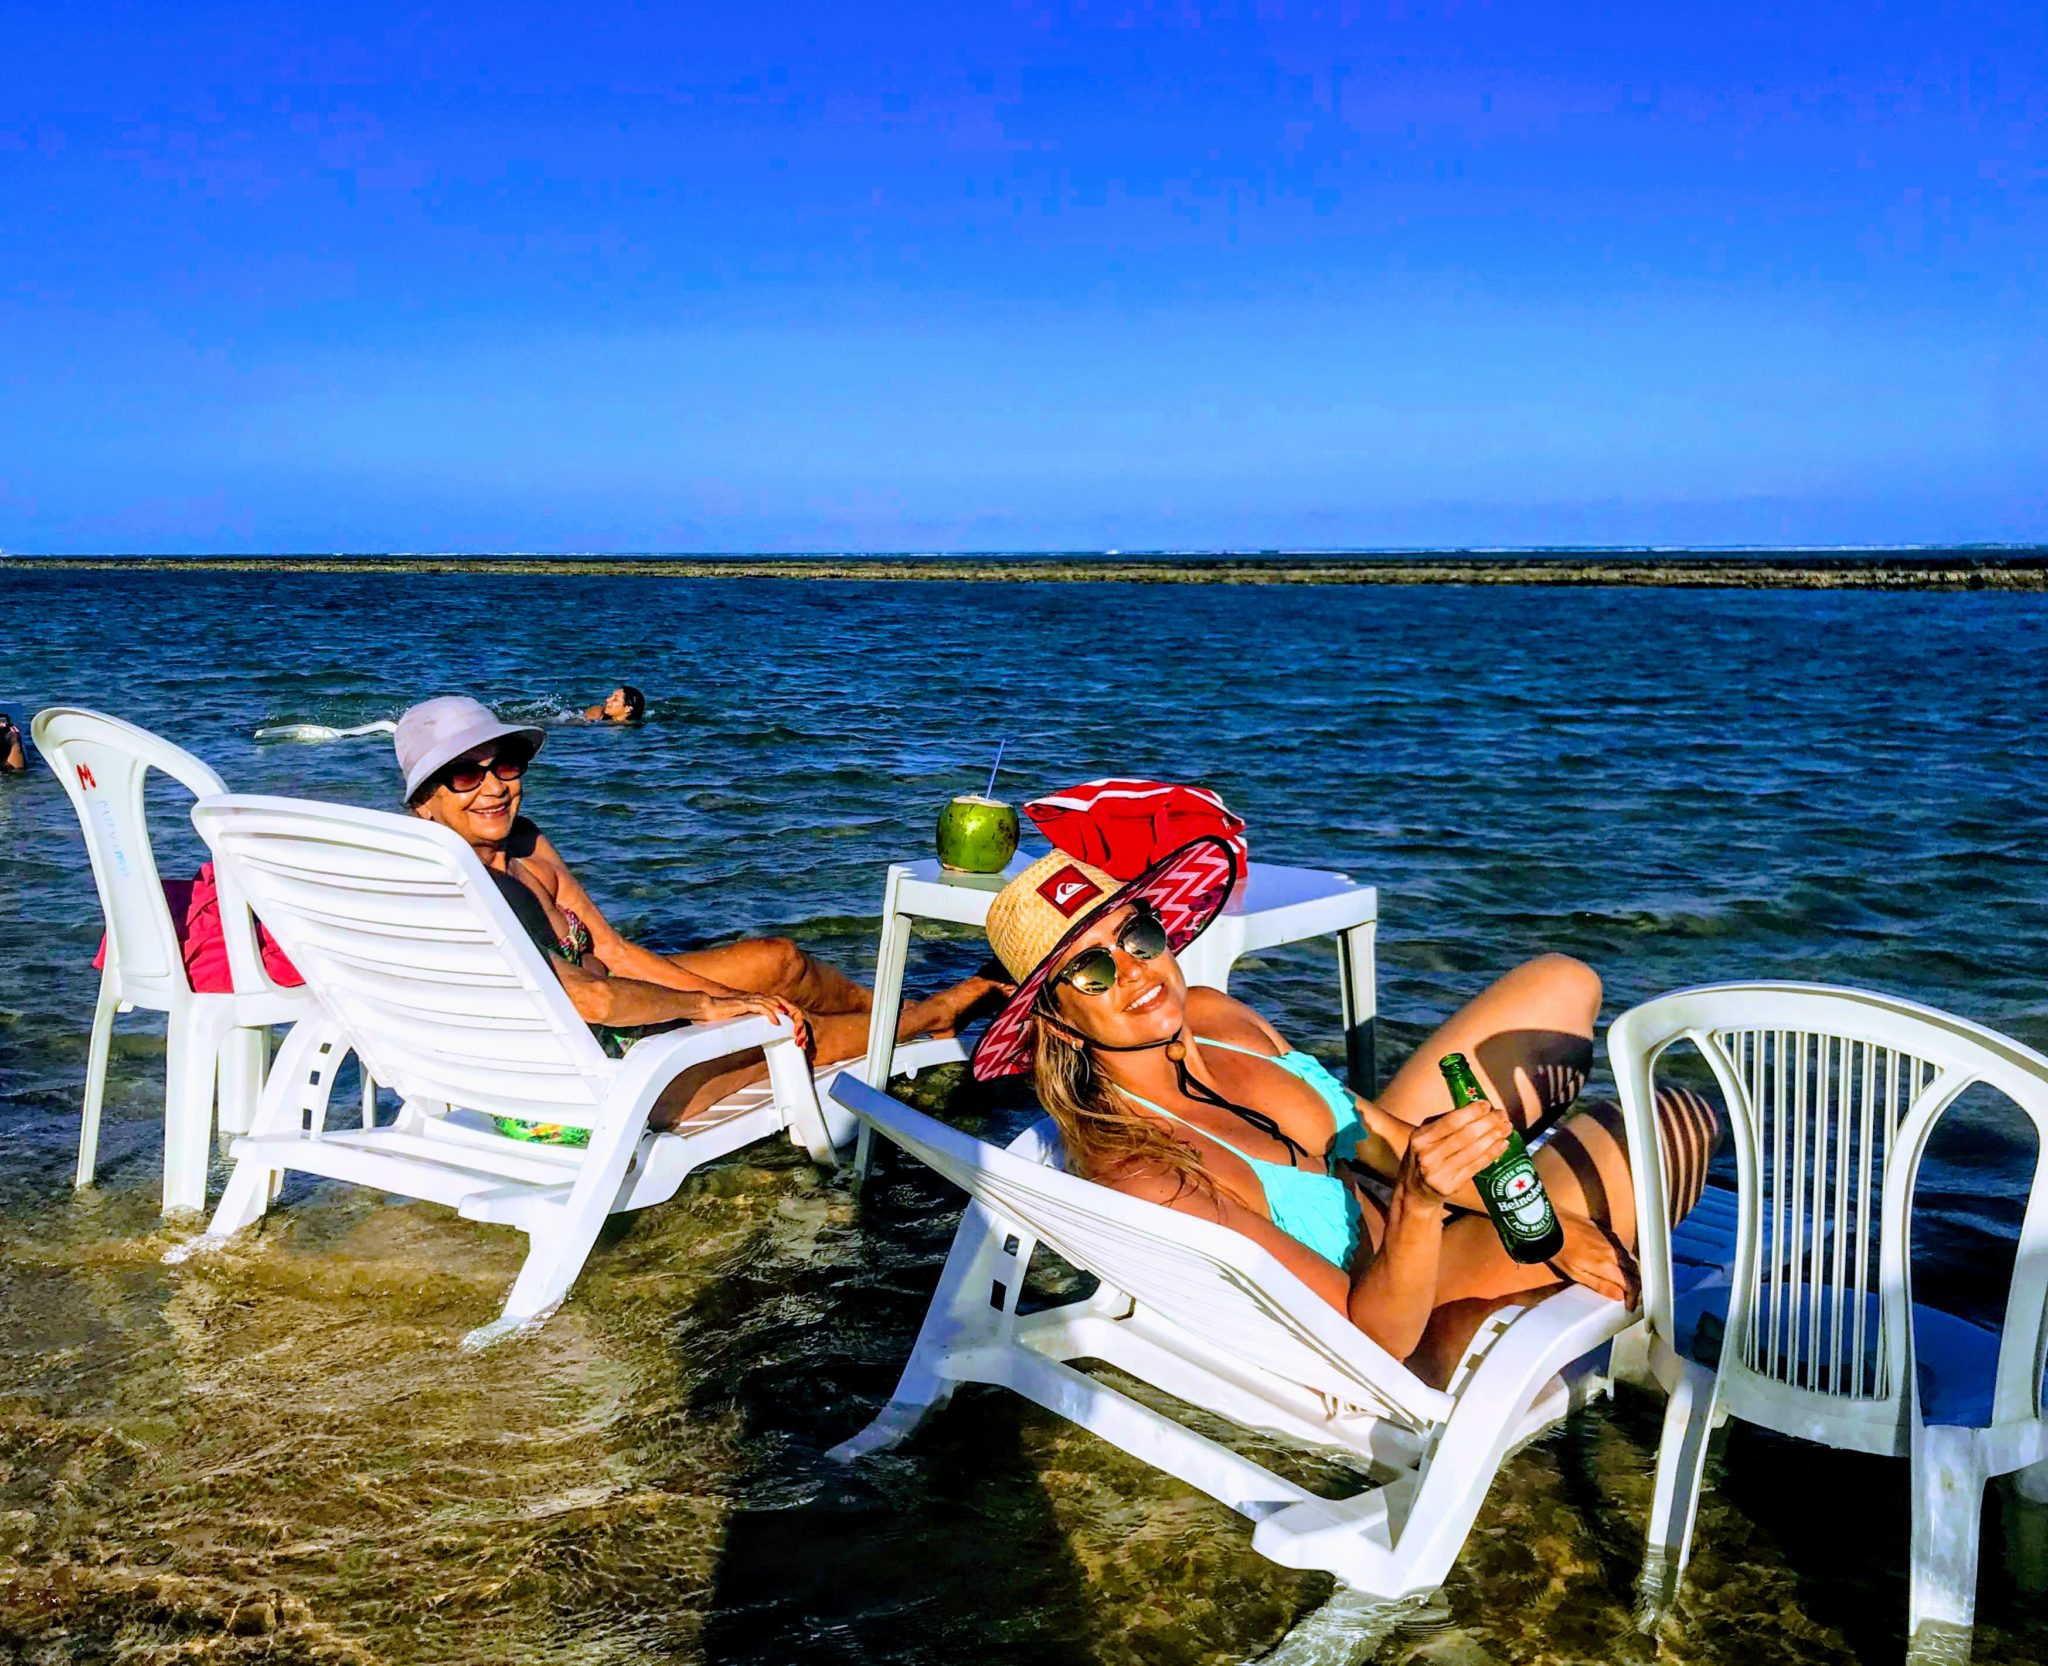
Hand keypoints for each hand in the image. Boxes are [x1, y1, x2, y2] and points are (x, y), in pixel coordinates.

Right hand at [701, 991, 812, 1051]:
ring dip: (784, 1013)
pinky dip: (770, 1014)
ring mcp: (749, 1000)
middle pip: (779, 1000)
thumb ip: (748, 1019)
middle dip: (790, 1010)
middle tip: (798, 1022)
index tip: (794, 1020)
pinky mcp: (743, 1004)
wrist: (705, 1008)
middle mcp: (754, 997)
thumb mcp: (739, 1017)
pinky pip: (760, 1008)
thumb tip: (755, 1028)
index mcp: (755, 1000)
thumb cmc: (719, 1014)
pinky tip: (776, 1022)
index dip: (787, 1009)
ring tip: (792, 1023)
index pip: (776, 1001)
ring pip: (773, 1002)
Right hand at [1397, 1095, 1511, 1203]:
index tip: (1487, 1105)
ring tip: (1506, 1128)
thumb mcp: (1426, 1136)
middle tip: (1501, 1115)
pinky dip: (1492, 1154)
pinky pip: (1476, 1167)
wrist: (1415, 1189)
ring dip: (1493, 1137)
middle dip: (1487, 1123)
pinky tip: (1501, 1144)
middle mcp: (1427, 1156)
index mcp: (1420, 1138)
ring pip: (1473, 1152)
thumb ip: (1446, 1123)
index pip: (1450, 1122)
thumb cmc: (1426, 1154)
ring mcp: (1439, 1174)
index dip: (1471, 1112)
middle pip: (1465, 1136)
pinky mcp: (1450, 1187)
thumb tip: (1478, 1110)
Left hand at [1548, 1209, 1639, 1306]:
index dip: (1634, 1296)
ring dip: (1631, 1270)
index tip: (1630, 1303)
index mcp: (1607, 1265)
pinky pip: (1622, 1247)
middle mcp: (1614, 1252)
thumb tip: (1619, 1295)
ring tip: (1624, 1280)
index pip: (1631, 1283)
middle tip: (1630, 1293)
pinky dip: (1623, 1257)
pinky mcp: (1606, 1231)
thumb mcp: (1576, 1274)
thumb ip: (1600, 1285)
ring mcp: (1611, 1239)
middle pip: (1634, 1270)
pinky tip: (1616, 1261)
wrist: (1551, 1225)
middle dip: (1635, 1284)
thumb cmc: (1559, 1250)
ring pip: (1630, 1258)